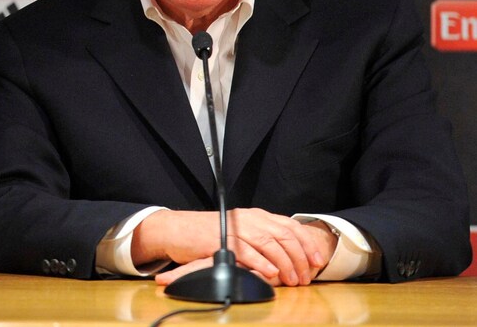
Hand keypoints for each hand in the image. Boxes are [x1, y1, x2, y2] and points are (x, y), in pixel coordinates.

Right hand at [136, 209, 335, 286]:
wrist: (178, 230)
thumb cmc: (208, 234)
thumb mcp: (239, 232)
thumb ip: (261, 238)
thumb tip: (287, 255)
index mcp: (256, 215)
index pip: (289, 225)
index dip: (307, 243)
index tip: (318, 260)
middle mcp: (249, 218)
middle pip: (284, 235)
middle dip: (300, 257)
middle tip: (306, 276)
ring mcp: (236, 228)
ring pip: (270, 243)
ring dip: (285, 263)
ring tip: (292, 280)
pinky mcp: (224, 240)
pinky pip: (249, 251)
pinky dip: (263, 263)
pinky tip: (272, 274)